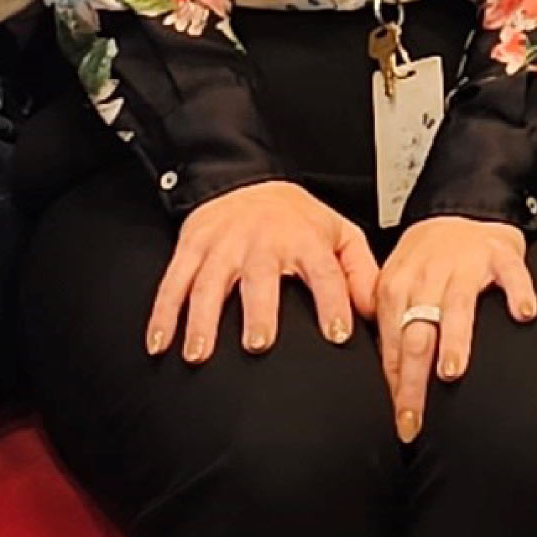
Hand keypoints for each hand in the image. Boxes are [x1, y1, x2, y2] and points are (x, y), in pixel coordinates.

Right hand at [149, 179, 379, 363]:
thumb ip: (361, 271)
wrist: (247, 182)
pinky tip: (159, 343)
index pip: (325, 272)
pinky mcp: (192, 248)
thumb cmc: (296, 219)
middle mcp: (263, 242)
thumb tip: (377, 311)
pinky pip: (172, 282)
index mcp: (304, 240)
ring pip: (209, 283)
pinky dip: (163, 313)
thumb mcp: (338, 233)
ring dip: (202, 320)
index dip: (333, 303)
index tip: (337, 335)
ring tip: (199, 354)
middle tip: (258, 344)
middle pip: (261, 277)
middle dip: (259, 311)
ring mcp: (224, 246)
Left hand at [375, 213, 536, 443]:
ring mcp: (466, 263)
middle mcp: (428, 276)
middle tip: (417, 415)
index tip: (402, 422)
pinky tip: (522, 314)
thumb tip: (387, 379)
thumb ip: (391, 324)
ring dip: (453, 340)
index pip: (392, 346)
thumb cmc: (429, 258)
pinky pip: (512, 273)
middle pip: (416, 334)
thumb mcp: (399, 284)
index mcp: (397, 287)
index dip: (395, 387)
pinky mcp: (501, 253)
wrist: (462, 209)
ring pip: (456, 306)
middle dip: (414, 380)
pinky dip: (517, 292)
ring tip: (451, 371)